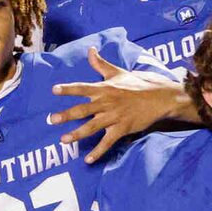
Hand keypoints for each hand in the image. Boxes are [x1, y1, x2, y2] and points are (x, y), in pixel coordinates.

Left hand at [47, 49, 187, 160]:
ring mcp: (114, 117)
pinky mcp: (122, 128)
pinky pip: (108, 142)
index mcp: (104, 89)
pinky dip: (98, 152)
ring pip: (92, 127)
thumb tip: (90, 50)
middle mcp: (107, 103)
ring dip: (77, 134)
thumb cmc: (137, 84)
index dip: (68, 89)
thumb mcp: (118, 72)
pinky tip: (88, 160)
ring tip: (63, 140)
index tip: (54, 90)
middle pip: (83, 110)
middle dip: (66, 115)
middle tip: (51, 119)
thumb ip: (100, 64)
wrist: (159, 97)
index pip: (82, 88)